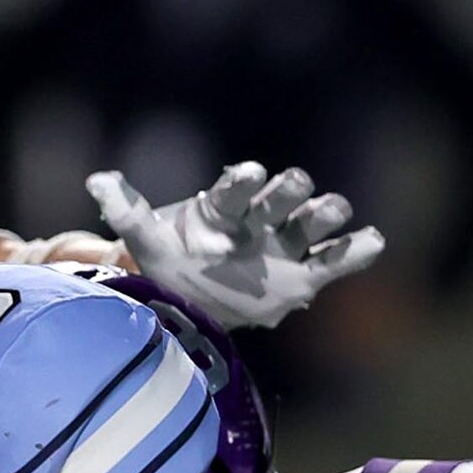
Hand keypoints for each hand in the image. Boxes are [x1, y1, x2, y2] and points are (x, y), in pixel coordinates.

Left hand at [87, 162, 385, 329]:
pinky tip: (375, 241)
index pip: (235, 190)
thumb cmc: (172, 262)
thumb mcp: (147, 241)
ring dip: (325, 214)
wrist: (195, 298)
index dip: (243, 181)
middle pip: (279, 200)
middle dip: (287, 192)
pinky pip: (333, 262)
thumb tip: (97, 179)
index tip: (248, 174)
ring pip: (310, 225)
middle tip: (295, 186)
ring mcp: (284, 247)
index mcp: (223, 209)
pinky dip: (355, 251)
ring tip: (336, 210)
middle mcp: (259, 221)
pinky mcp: (304, 276)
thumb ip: (127, 211)